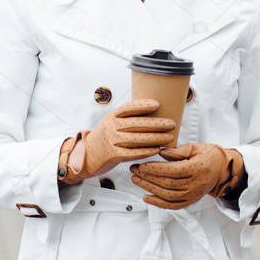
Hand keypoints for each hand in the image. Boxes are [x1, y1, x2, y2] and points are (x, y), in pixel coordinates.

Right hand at [59, 99, 176, 183]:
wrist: (88, 154)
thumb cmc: (105, 137)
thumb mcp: (111, 123)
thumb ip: (127, 118)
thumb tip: (152, 112)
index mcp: (111, 116)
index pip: (128, 108)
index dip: (143, 105)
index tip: (157, 104)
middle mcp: (111, 127)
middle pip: (137, 124)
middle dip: (156, 123)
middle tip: (171, 124)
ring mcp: (112, 141)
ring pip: (137, 139)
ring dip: (156, 138)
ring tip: (169, 137)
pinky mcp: (114, 155)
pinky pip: (133, 153)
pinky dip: (147, 151)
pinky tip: (157, 149)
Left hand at [130, 142, 245, 209]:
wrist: (222, 170)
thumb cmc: (208, 156)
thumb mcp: (195, 147)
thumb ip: (177, 150)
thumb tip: (160, 152)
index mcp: (197, 168)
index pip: (171, 171)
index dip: (154, 169)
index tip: (141, 164)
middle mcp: (195, 184)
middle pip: (167, 183)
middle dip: (147, 177)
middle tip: (134, 170)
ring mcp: (193, 195)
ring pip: (167, 195)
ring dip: (149, 188)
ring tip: (136, 180)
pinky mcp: (190, 201)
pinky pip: (172, 205)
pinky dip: (158, 203)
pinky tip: (146, 197)